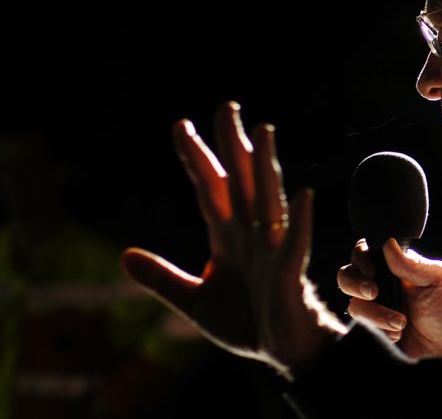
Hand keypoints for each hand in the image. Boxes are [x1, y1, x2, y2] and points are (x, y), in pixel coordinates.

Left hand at [120, 102, 346, 379]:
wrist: (284, 351)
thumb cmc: (248, 321)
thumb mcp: (195, 301)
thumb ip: (163, 278)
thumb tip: (123, 255)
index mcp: (228, 238)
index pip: (210, 189)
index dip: (196, 159)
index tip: (181, 126)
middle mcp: (251, 235)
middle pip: (241, 182)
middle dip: (232, 145)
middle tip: (227, 107)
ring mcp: (272, 251)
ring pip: (268, 201)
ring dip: (265, 168)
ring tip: (263, 132)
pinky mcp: (289, 275)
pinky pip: (294, 244)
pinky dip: (298, 221)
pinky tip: (302, 196)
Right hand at [337, 238, 441, 364]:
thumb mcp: (438, 280)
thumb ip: (413, 264)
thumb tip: (388, 244)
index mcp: (394, 268)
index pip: (366, 253)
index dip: (362, 258)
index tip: (372, 271)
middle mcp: (379, 286)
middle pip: (347, 275)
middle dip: (355, 283)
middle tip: (373, 293)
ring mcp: (373, 309)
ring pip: (355, 304)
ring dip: (376, 314)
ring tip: (401, 323)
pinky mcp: (371, 331)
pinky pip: (360, 327)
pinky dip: (379, 330)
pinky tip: (397, 334)